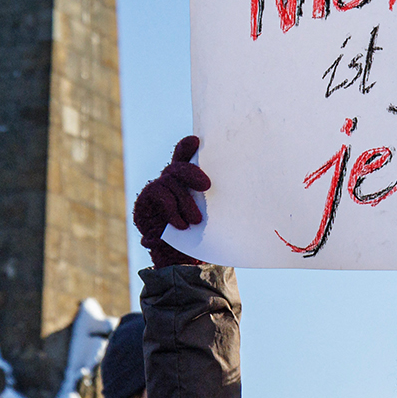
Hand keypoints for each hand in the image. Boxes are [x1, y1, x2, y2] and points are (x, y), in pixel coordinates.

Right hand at [132, 135, 209, 267]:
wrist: (178, 257)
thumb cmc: (204, 232)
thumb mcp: (217, 213)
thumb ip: (222, 199)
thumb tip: (251, 187)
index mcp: (189, 178)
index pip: (186, 154)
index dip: (188, 146)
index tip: (196, 140)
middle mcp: (172, 178)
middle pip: (180, 167)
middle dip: (192, 173)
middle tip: (207, 186)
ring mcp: (158, 187)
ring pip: (172, 184)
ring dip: (185, 202)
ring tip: (196, 220)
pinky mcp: (145, 200)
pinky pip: (161, 198)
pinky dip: (172, 211)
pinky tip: (181, 225)